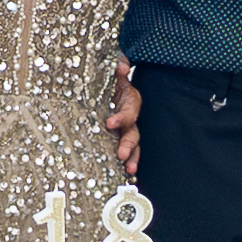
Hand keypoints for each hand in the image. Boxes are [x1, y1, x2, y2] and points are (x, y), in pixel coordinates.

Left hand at [104, 61, 141, 178]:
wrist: (108, 84)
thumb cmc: (111, 79)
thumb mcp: (114, 72)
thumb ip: (119, 69)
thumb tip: (121, 66)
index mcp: (130, 101)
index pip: (128, 111)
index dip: (121, 118)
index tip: (110, 123)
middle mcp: (130, 118)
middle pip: (133, 133)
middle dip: (129, 145)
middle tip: (122, 155)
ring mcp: (125, 129)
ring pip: (133, 145)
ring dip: (132, 158)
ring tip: (130, 170)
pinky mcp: (118, 138)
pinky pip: (125, 151)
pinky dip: (126, 162)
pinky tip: (125, 174)